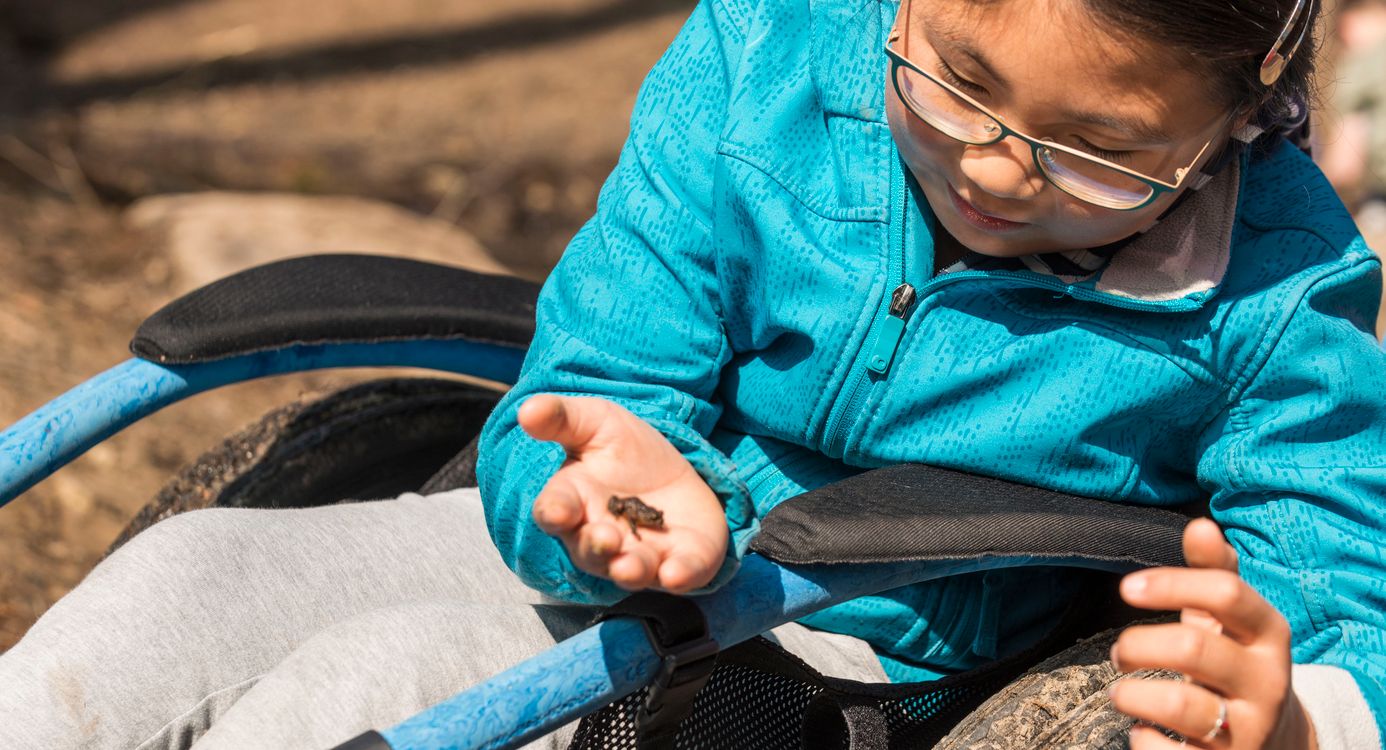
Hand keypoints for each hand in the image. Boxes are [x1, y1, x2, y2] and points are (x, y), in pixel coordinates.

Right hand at [518, 394, 728, 593]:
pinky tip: (677, 574)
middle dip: (596, 546)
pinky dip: (679, 576)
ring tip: (630, 566)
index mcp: (574, 502)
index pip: (554, 512)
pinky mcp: (681, 561)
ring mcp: (641, 554)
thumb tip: (527, 410)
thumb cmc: (623, 450)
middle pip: (590, 550)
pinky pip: (680, 575)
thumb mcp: (595, 422)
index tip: (557, 511)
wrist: (674, 471)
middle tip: (605, 536)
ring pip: (629, 570)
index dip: (554, 512)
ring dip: (629, 570)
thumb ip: (561, 417)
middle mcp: (601, 536)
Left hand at [1109, 518, 1317, 748]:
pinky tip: (1142, 731)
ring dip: (1131, 695)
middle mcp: (1265, 682)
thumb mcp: (1233, 621)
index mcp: (1269, 635)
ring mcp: (1247, 730)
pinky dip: (1142, 740)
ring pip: (1180, 706)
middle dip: (1139, 645)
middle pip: (1194, 648)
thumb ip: (1215, 573)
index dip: (1171, 584)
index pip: (1227, 593)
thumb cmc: (1236, 664)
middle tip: (1120, 653)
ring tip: (1120, 692)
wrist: (1278, 743)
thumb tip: (1199, 524)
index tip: (1127, 587)